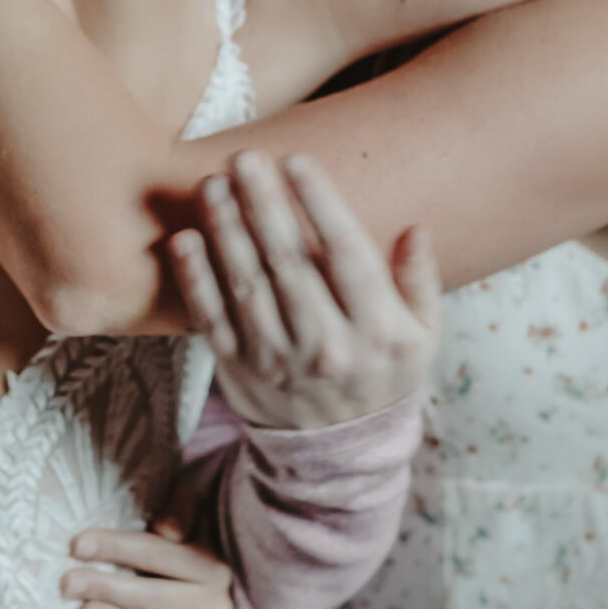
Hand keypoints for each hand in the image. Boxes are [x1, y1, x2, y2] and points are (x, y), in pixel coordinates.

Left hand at [62, 514, 233, 608]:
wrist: (212, 599)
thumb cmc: (182, 557)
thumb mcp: (187, 528)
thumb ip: (178, 514)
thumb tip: (166, 527)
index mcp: (210, 565)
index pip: (156, 554)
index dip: (116, 548)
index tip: (76, 545)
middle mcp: (216, 602)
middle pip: (154, 596)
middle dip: (107, 588)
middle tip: (67, 584)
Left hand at [170, 151, 439, 430]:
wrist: (338, 451)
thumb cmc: (381, 372)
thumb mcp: (421, 335)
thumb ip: (419, 281)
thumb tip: (415, 228)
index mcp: (378, 331)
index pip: (346, 254)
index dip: (319, 202)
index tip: (296, 159)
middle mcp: (327, 346)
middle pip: (289, 263)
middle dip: (263, 205)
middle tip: (243, 157)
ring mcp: (278, 360)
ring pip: (247, 285)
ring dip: (226, 231)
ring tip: (212, 184)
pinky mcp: (238, 370)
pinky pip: (212, 318)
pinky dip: (195, 279)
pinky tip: (186, 239)